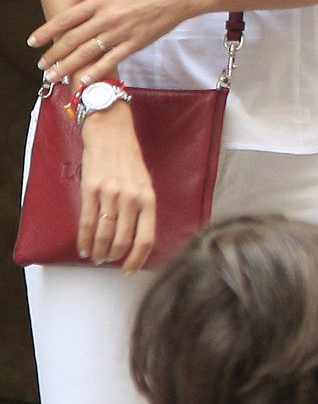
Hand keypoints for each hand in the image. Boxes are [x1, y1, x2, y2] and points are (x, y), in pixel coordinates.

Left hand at [30, 0, 198, 85]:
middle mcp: (107, 18)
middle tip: (42, 67)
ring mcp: (121, 32)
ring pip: (88, 53)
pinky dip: (96, 71)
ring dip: (68, 67)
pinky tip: (83, 81)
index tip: (33, 42)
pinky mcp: (135, 44)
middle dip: (54, 55)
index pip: (67, 19)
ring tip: (54, 77)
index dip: (47, 32)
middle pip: (73, 39)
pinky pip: (111, 60)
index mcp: (101, 0)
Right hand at [77, 102, 156, 271]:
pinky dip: (84, 240)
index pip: (146, 238)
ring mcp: (111, 194)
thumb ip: (142, 209)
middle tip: (107, 260)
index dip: (138, 259)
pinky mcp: (91, 190)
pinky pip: (87, 222)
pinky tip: (83, 247)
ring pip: (104, 235)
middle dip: (114, 256)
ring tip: (95, 256)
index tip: (130, 270)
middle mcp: (131, 198)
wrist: (111, 133)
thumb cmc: (129, 160)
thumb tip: (135, 238)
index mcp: (148, 198)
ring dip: (98, 251)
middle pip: (123, 241)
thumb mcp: (145, 183)